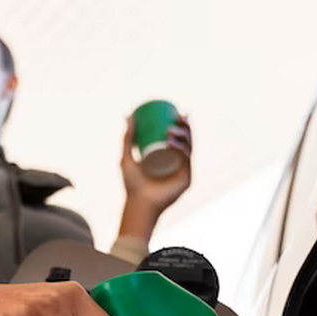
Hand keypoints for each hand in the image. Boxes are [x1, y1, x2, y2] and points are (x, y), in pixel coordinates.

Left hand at [119, 115, 191, 239]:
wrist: (138, 203)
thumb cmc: (132, 184)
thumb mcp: (127, 157)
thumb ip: (127, 138)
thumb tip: (128, 115)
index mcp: (170, 157)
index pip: (179, 137)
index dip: (182, 123)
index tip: (175, 111)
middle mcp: (179, 163)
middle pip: (187, 140)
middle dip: (186, 126)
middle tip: (176, 116)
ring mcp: (184, 171)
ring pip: (189, 147)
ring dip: (183, 135)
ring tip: (170, 130)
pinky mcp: (187, 179)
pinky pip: (186, 160)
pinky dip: (181, 150)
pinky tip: (173, 143)